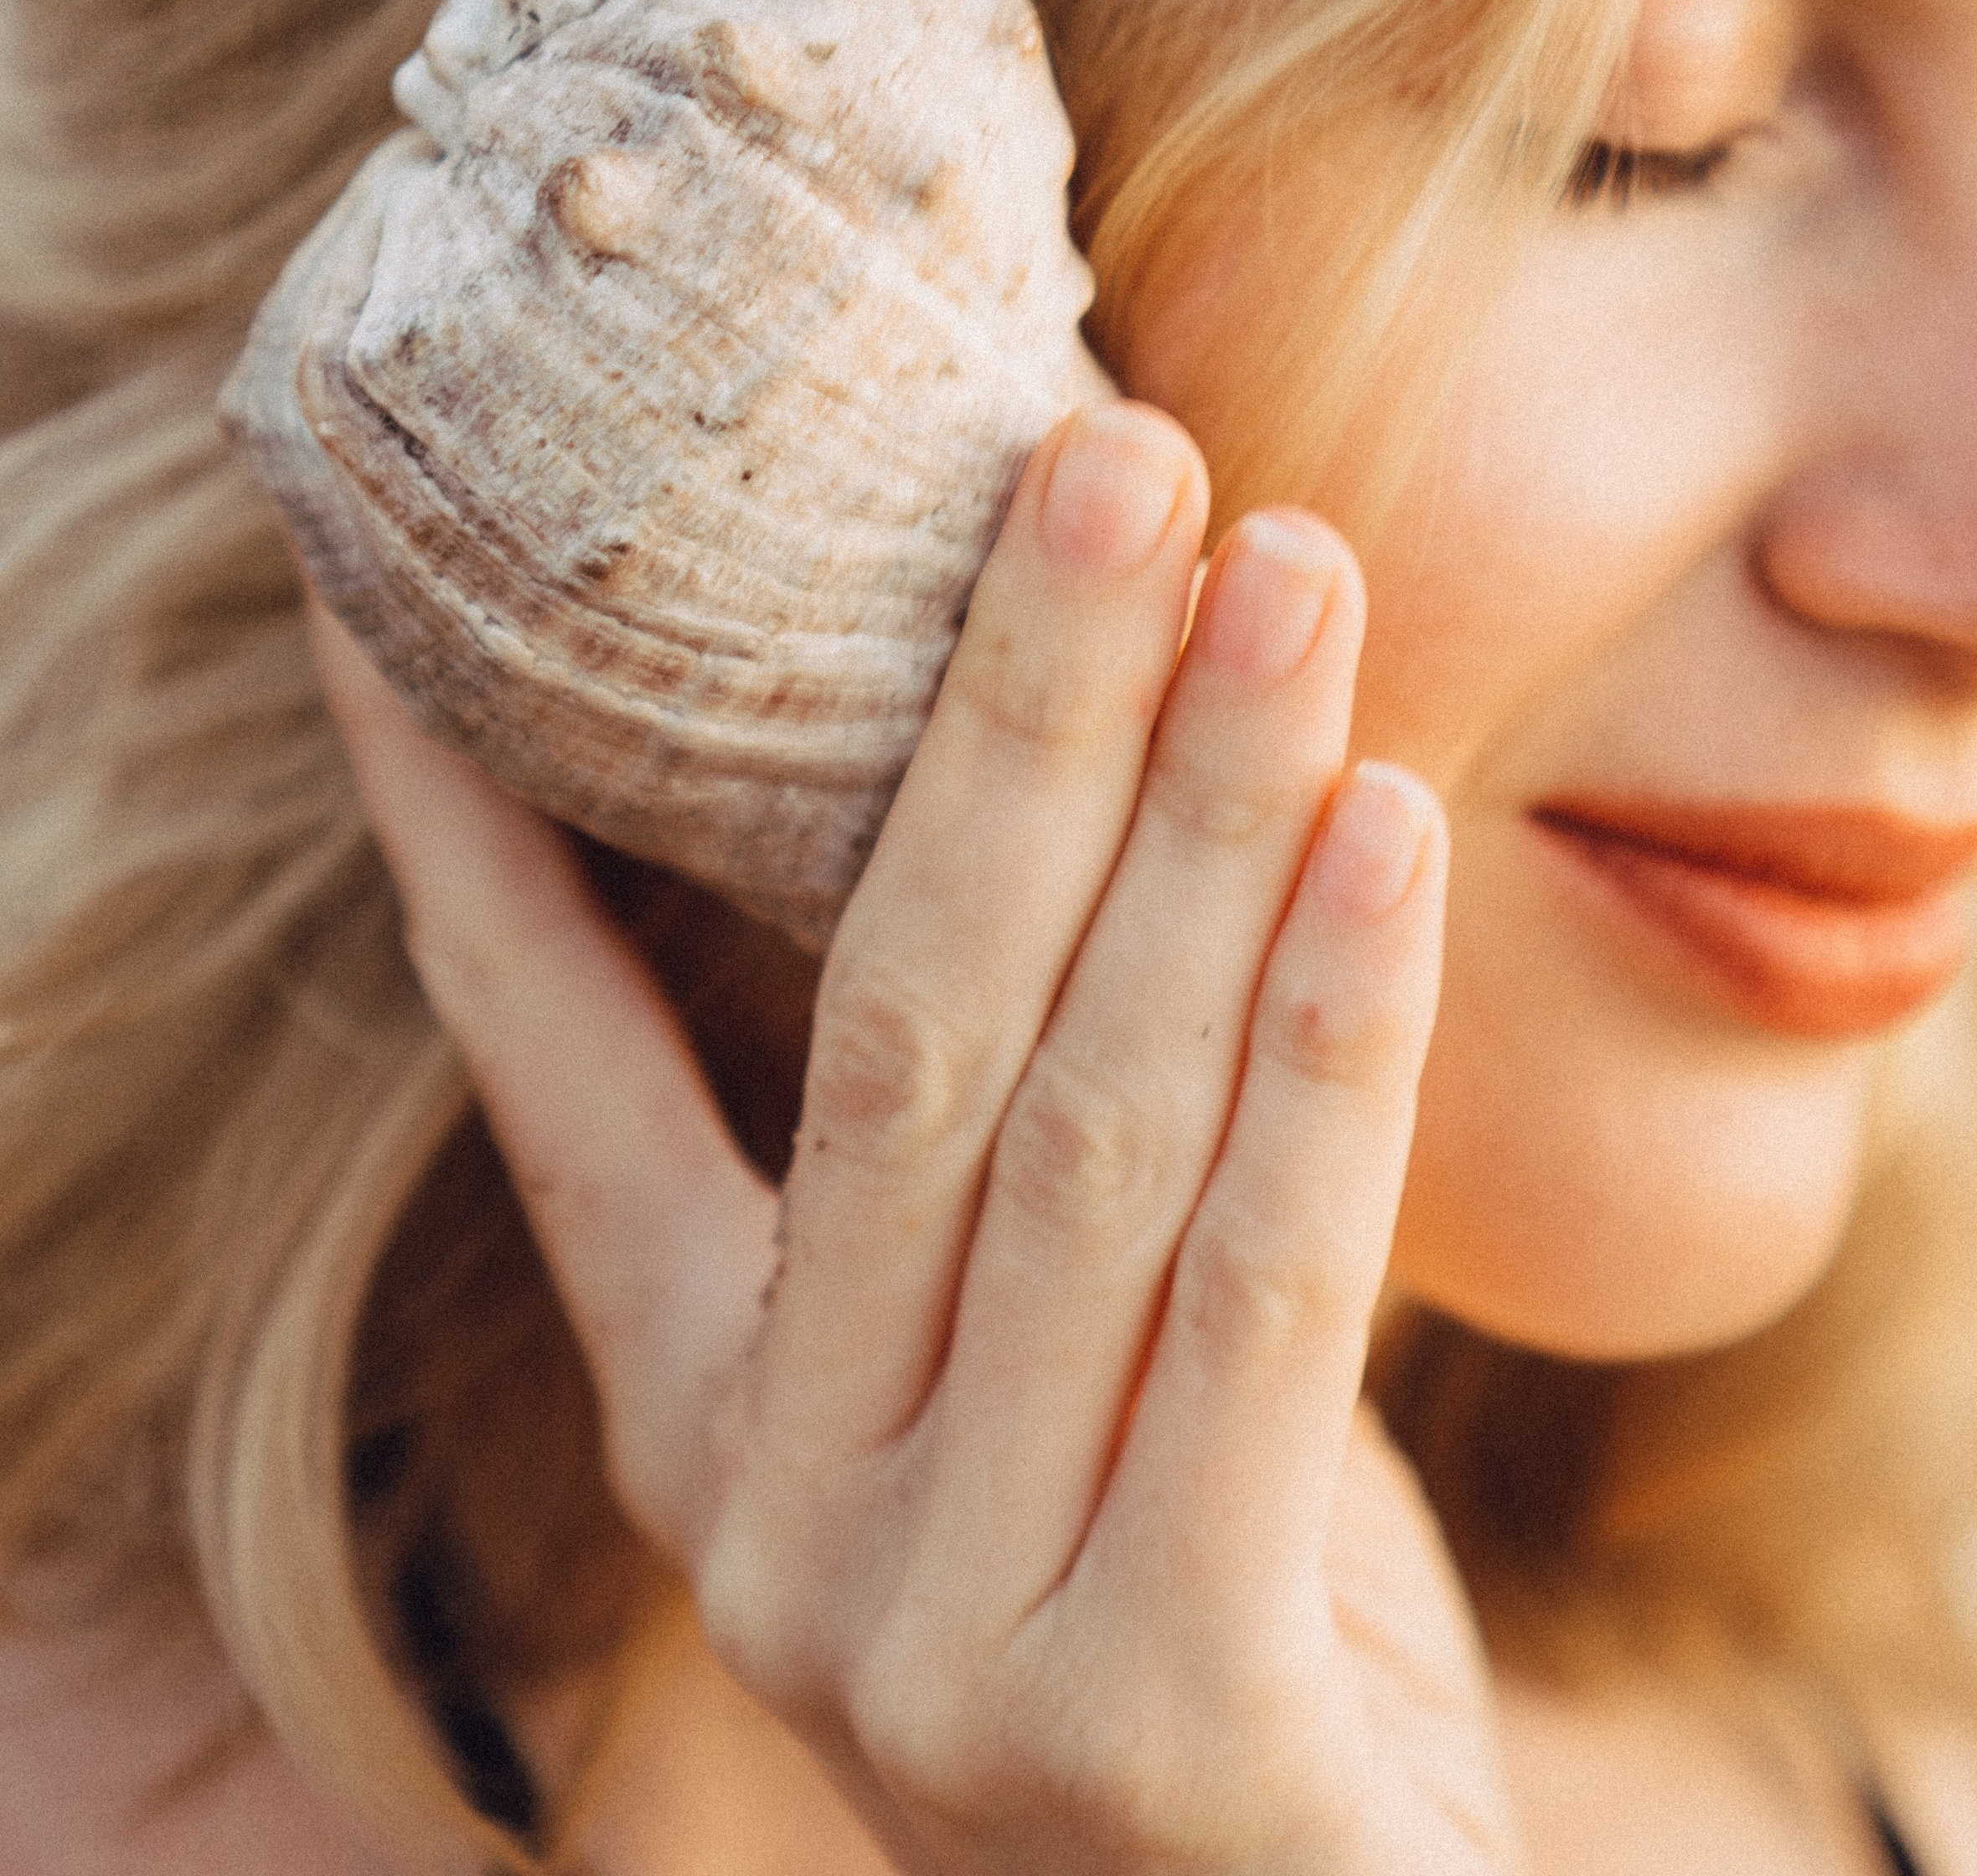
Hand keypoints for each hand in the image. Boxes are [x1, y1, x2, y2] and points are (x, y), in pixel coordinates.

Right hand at [311, 399, 1521, 1873]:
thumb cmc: (1202, 1600)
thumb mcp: (1055, 1364)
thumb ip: (1033, 1136)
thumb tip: (1075, 747)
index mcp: (712, 1419)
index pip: (546, 1069)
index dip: (473, 828)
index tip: (396, 600)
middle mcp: (781, 1524)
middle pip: (893, 1028)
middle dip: (1006, 711)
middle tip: (1104, 444)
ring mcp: (944, 1640)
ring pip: (1090, 1129)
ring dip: (1200, 815)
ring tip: (1288, 566)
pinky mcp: (1156, 1723)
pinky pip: (1264, 1292)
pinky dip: (1332, 1038)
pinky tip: (1389, 827)